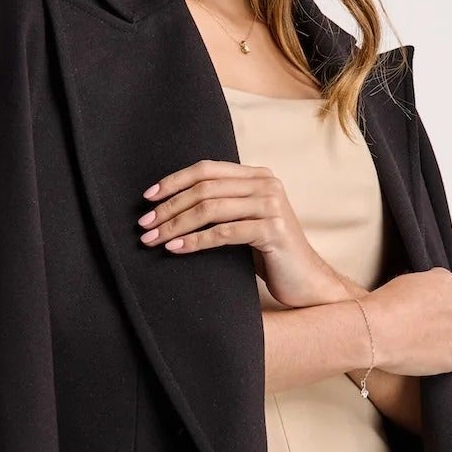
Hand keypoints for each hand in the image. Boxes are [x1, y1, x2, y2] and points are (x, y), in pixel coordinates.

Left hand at [137, 160, 345, 308]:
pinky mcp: (273, 230)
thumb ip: (222, 205)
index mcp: (258, 176)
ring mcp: (271, 206)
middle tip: (144, 224)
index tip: (147, 198)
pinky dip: (195, 241)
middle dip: (169, 206)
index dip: (174, 181)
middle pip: (205, 188)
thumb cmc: (270, 254)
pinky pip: (224, 232)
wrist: (308, 281)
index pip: (207, 169)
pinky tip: (175, 249)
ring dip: (176, 224)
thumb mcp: (245, 221)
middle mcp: (267, 184)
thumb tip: (170, 204)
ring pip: (211, 209)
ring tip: (153, 239)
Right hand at [358, 269, 451, 377]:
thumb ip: (422, 287)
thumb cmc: (383, 306)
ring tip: (419, 344)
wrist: (375, 331)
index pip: (446, 286)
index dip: (432, 297)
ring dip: (444, 338)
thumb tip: (422, 298)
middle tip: (417, 325)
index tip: (422, 304)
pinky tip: (451, 360)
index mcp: (445, 282)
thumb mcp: (403, 281)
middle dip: (439, 317)